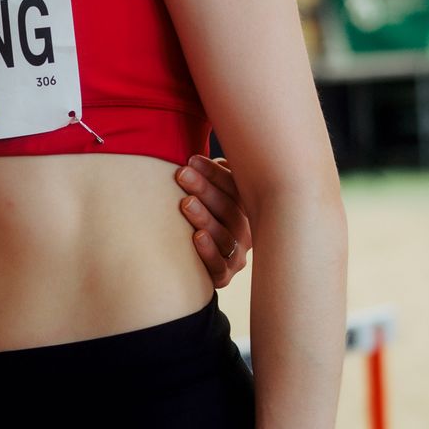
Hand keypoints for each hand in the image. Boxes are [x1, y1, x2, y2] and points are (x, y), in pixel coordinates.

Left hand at [175, 155, 249, 287]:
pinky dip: (208, 251)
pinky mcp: (223, 276)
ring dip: (204, 217)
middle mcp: (245, 231)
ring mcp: (236, 255)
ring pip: (224, 235)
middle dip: (205, 189)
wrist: (196, 267)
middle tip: (182, 174)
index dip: (213, 173)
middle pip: (228, 208)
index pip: (234, 187)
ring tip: (186, 202)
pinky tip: (196, 237)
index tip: (191, 160)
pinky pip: (218, 265)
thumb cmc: (200, 217)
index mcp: (244, 209)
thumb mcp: (207, 195)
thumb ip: (211, 175)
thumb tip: (202, 152)